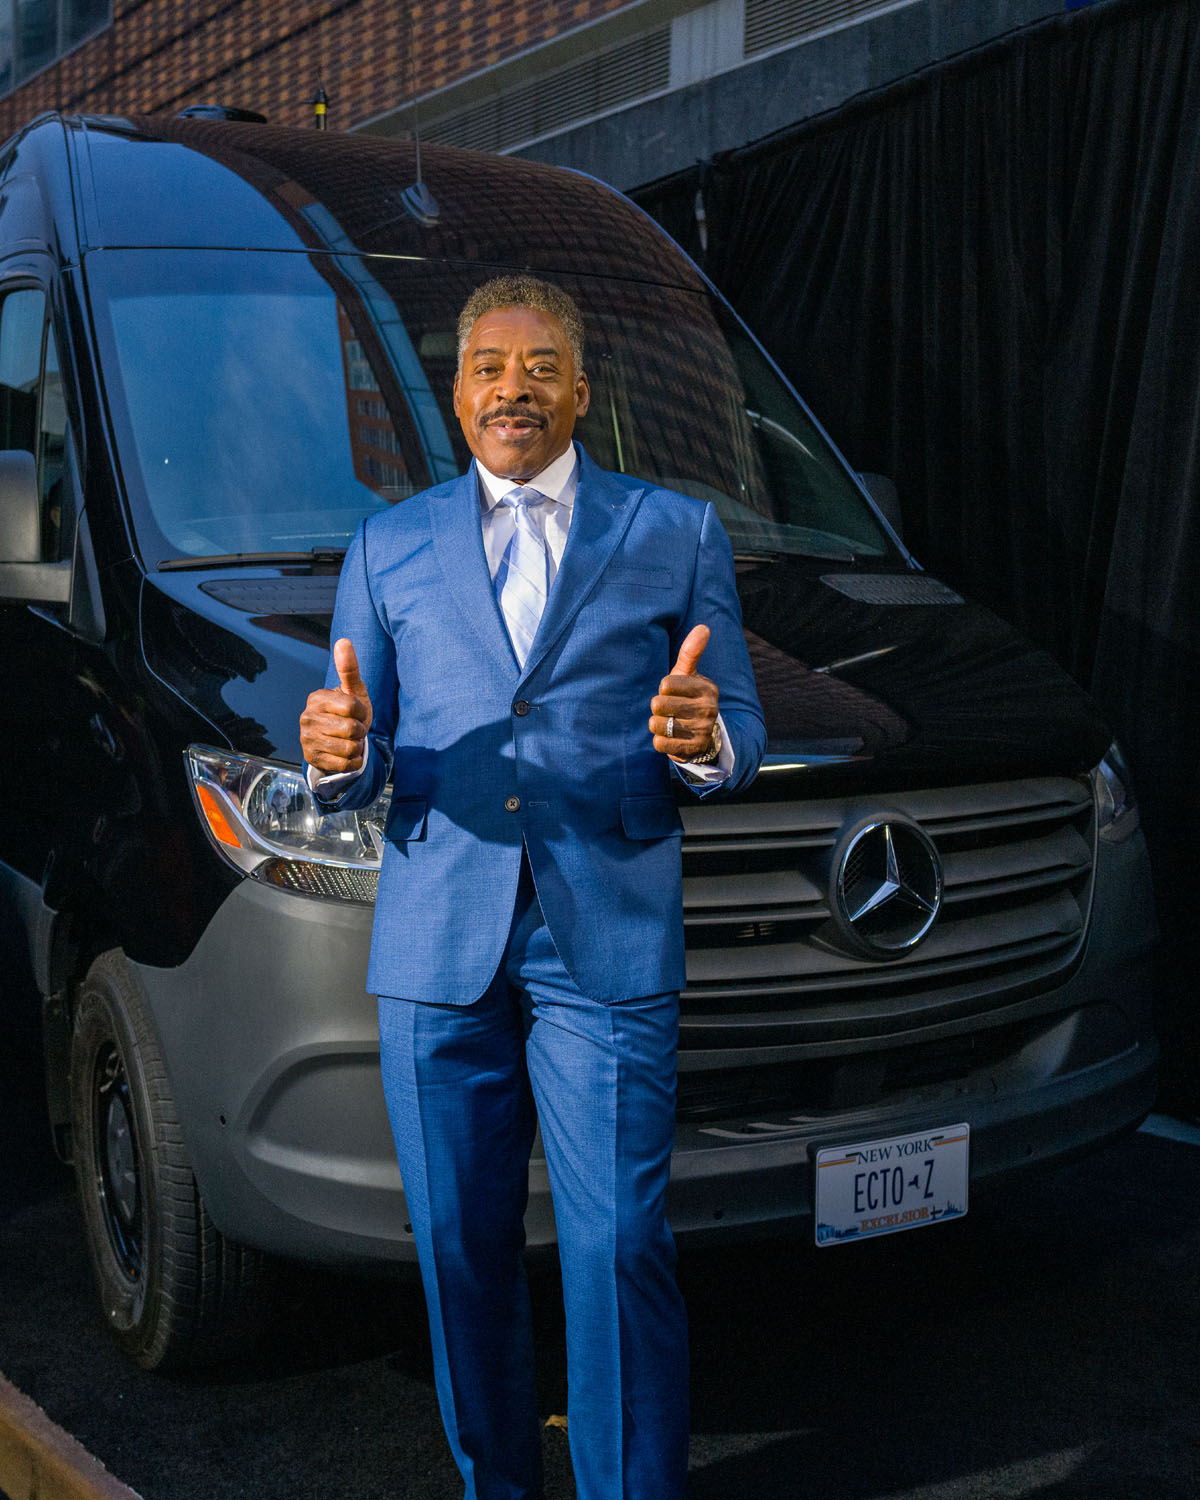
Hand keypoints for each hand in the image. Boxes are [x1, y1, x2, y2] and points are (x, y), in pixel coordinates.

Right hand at [299, 638, 372, 773]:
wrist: (339, 741)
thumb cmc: (349, 712)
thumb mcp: (353, 691)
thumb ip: (349, 669)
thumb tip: (344, 641)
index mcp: (316, 698)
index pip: (352, 707)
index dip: (362, 713)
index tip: (357, 714)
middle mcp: (306, 718)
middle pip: (351, 729)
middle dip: (360, 731)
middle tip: (353, 729)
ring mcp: (306, 739)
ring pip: (349, 748)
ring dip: (357, 746)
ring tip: (349, 740)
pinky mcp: (311, 759)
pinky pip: (345, 764)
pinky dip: (353, 761)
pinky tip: (346, 754)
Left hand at [649, 624, 718, 761]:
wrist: (701, 734)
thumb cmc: (688, 697)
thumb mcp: (688, 675)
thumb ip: (692, 652)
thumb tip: (703, 627)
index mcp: (707, 688)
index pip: (666, 684)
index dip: (663, 689)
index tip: (672, 692)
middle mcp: (708, 709)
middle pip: (659, 704)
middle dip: (658, 707)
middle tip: (669, 709)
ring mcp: (702, 730)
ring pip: (658, 725)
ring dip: (657, 724)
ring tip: (668, 722)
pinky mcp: (693, 749)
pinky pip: (660, 743)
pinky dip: (659, 740)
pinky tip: (668, 736)